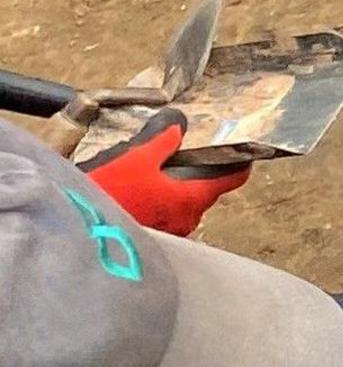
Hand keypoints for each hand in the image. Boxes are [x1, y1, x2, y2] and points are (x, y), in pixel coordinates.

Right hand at [71, 108, 250, 236]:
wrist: (78, 233)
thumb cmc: (109, 194)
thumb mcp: (135, 158)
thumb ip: (162, 141)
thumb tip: (178, 127)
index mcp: (193, 198)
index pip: (233, 179)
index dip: (239, 162)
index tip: (241, 151)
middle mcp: (190, 219)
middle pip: (205, 191)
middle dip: (195, 174)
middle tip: (179, 156)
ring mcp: (173, 233)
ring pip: (183, 204)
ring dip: (173, 190)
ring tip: (151, 174)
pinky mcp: (154, 239)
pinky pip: (166, 216)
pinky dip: (159, 203)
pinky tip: (138, 194)